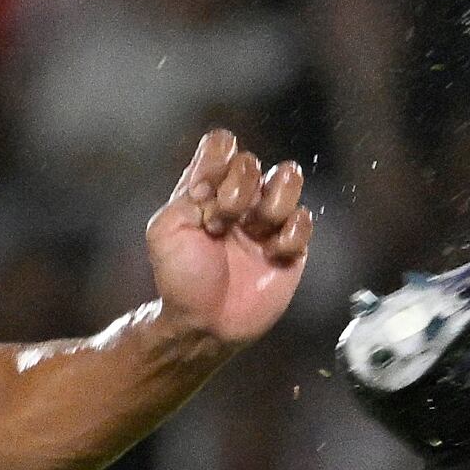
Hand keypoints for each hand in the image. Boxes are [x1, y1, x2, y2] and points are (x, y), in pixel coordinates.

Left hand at [144, 130, 311, 347]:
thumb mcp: (164, 231)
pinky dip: (291, 235)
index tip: (205, 195)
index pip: (221, 145)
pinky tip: (272, 255)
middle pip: (253, 161)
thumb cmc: (181, 279)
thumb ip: (188, 195)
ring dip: (273, 202)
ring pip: (288, 178)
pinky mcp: (291, 246)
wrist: (206, 324)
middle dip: (239, 190)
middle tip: (223, 224)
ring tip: (257, 231)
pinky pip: (305, 219)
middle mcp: (238, 197)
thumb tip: (221, 185)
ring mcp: (266, 220)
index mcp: (205, 188)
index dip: (218, 162)